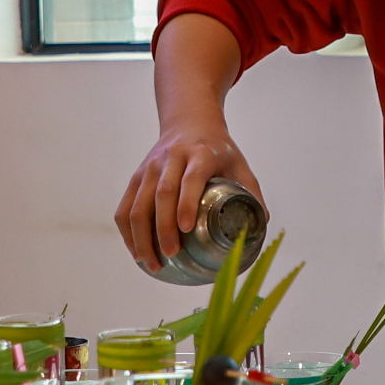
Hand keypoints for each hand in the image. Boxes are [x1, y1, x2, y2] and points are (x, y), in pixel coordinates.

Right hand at [114, 123, 263, 272]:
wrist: (189, 122)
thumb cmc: (218, 150)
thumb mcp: (239, 164)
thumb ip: (251, 193)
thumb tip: (260, 226)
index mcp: (200, 154)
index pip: (190, 179)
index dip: (186, 204)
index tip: (187, 229)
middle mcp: (171, 159)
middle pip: (161, 194)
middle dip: (163, 228)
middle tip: (171, 255)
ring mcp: (149, 168)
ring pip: (137, 204)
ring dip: (141, 236)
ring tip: (152, 263)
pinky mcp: (136, 177)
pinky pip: (124, 208)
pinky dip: (127, 232)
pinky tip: (137, 251)